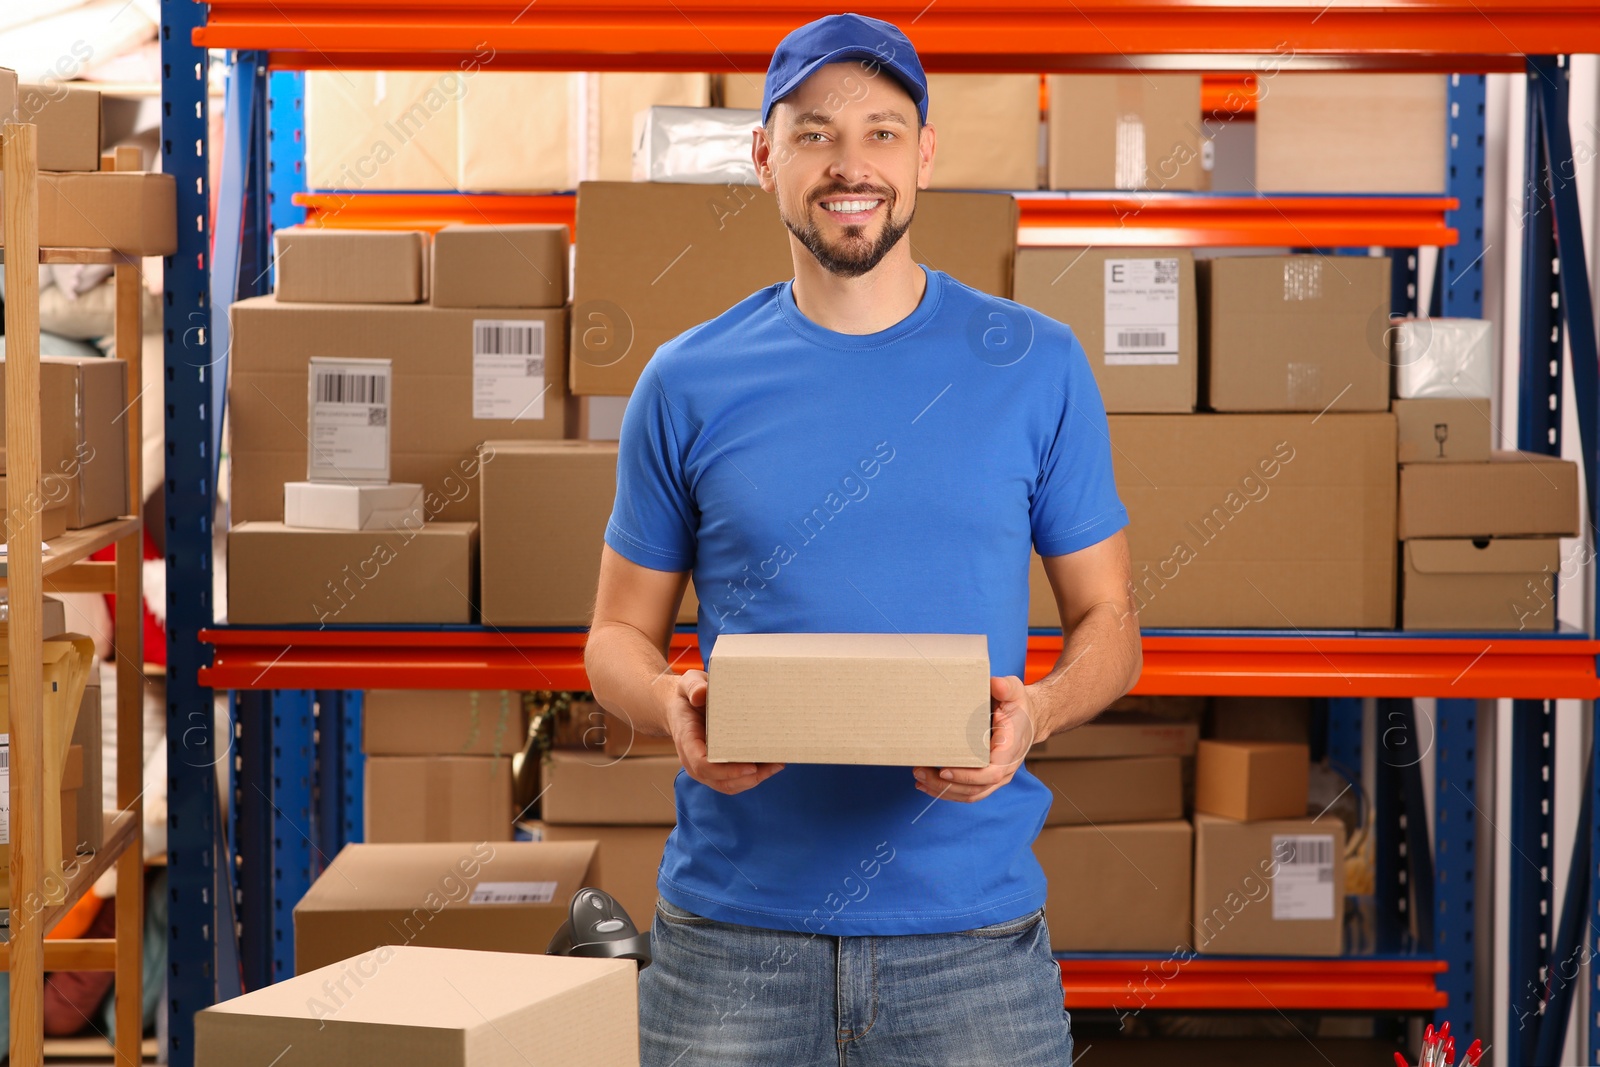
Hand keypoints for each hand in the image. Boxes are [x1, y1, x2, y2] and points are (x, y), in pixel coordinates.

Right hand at [663, 669, 784, 795]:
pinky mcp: (716, 767)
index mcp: (687, 740)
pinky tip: (770, 765)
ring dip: (754, 780)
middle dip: (747, 778)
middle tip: (774, 765)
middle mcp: (693, 760)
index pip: (702, 764)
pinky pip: (733, 780)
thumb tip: (700, 695)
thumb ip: (693, 687)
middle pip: (719, 781)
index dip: (726, 770)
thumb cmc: (687, 695)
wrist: (681, 707)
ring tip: (777, 765)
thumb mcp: (688, 684)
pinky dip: (752, 777)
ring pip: (728, 785)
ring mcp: (705, 767)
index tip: (751, 767)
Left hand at [912, 676, 1037, 803]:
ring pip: (970, 794)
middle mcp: (1005, 768)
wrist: (1027, 720)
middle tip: (920, 771)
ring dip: (943, 790)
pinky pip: (968, 792)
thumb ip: (1005, 687)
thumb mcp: (1015, 691)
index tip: (944, 770)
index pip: (992, 771)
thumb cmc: (1018, 706)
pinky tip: (927, 784)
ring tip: (919, 778)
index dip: (967, 775)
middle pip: (976, 787)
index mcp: (1010, 748)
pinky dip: (948, 791)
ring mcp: (997, 777)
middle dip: (946, 783)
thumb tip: (995, 684)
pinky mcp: (987, 778)